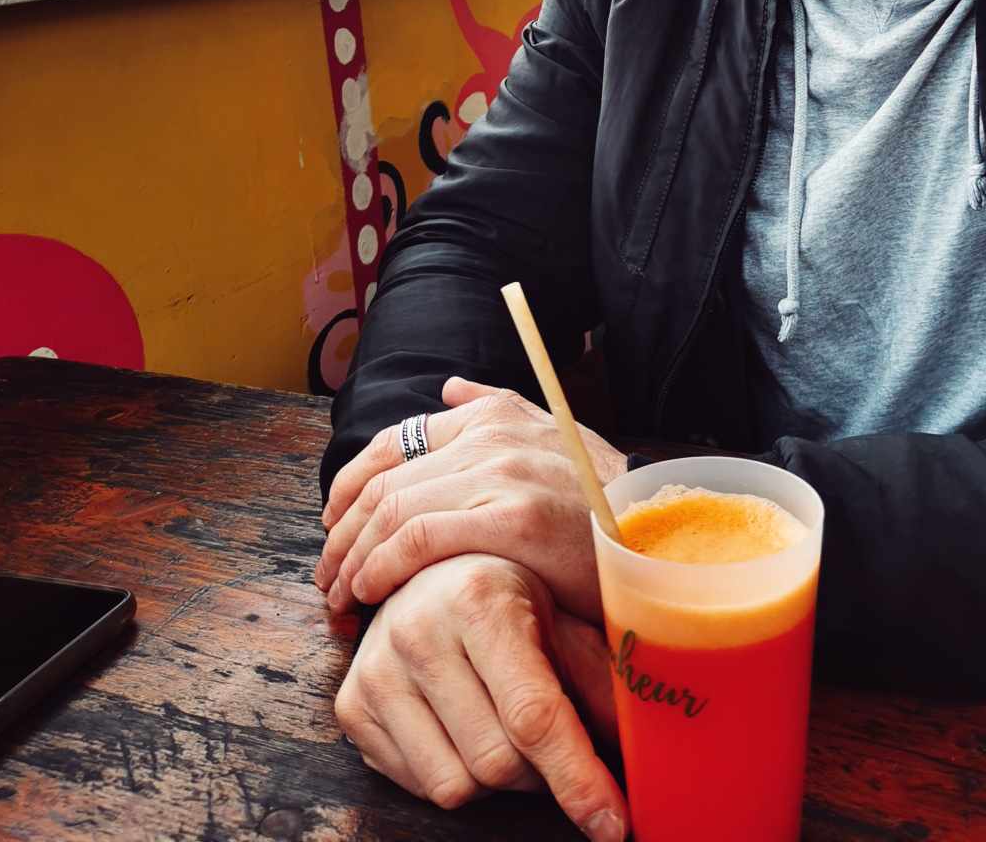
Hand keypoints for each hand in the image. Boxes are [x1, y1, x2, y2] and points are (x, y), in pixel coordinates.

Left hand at [316, 378, 627, 619]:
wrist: (659, 529)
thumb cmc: (602, 498)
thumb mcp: (552, 434)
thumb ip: (495, 406)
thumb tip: (449, 388)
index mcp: (491, 416)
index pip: (393, 444)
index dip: (350, 487)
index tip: (334, 526)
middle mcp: (489, 436)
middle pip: (384, 482)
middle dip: (342, 533)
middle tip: (327, 576)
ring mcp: (500, 474)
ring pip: (393, 511)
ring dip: (353, 559)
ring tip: (341, 596)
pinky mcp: (512, 518)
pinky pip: (420, 539)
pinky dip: (383, 567)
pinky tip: (371, 592)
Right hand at [335, 554, 624, 836]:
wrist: (426, 568)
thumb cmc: (507, 595)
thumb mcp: (559, 619)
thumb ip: (602, 680)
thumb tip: (657, 745)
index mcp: (479, 598)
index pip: (534, 716)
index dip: (579, 780)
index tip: (613, 824)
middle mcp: (420, 631)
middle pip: (497, 764)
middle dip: (540, 774)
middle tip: (551, 743)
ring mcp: (378, 669)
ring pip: (455, 784)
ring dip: (495, 778)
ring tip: (503, 726)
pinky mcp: (352, 703)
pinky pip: (417, 785)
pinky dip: (453, 773)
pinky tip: (462, 727)